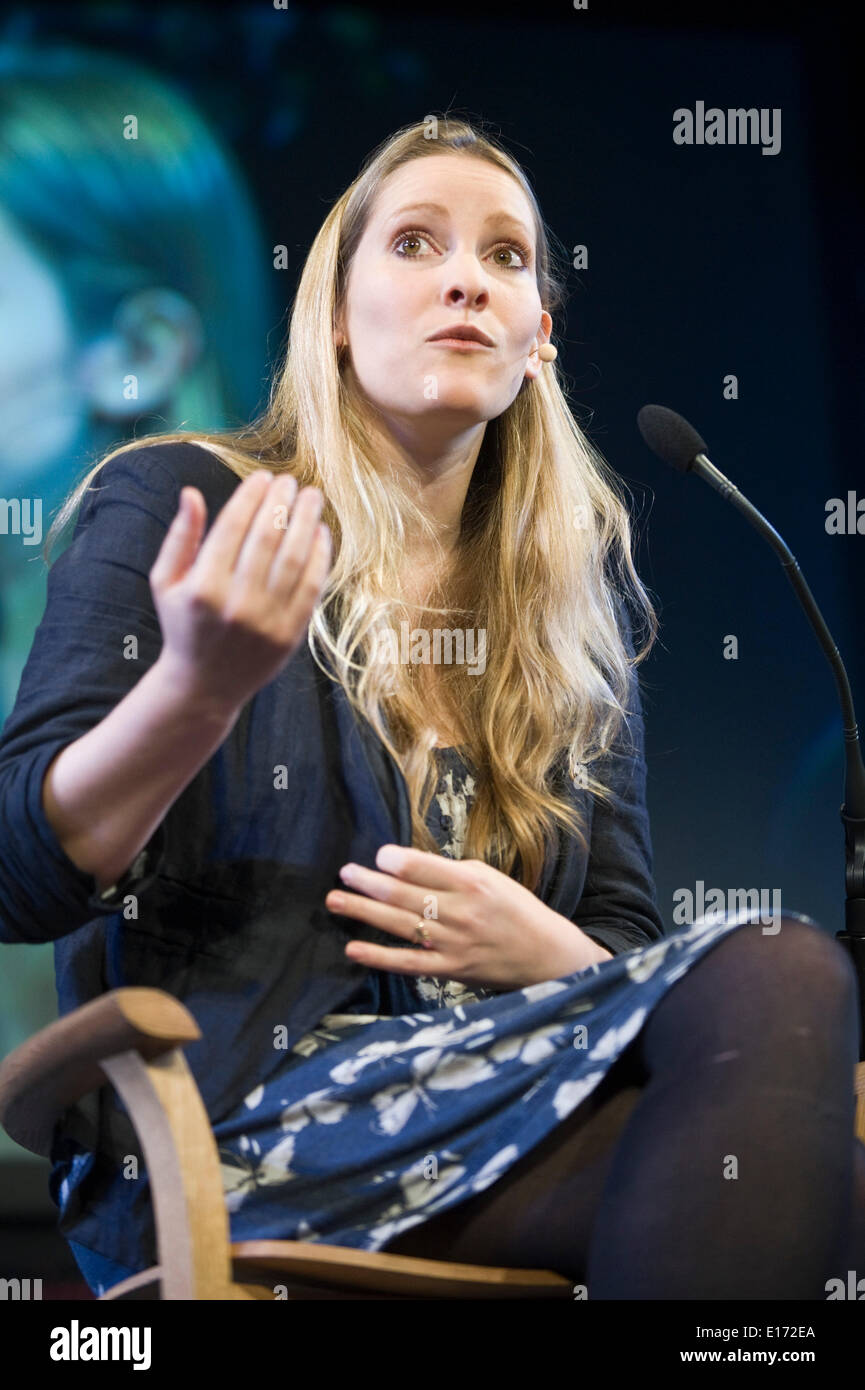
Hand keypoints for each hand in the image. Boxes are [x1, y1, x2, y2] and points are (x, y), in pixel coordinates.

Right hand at [149, 470, 331, 717]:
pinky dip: (320, 556)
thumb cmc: (183, 625)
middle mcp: (236, 603)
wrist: (203, 686)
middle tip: (292, 482)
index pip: (233, 527)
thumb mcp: (166, 582)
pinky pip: (311, 587)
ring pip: (295, 558)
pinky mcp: (289, 635)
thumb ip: (180, 537)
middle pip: (268, 538)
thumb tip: (192, 493)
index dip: (252, 497)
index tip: (264, 477)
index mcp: (202, 586)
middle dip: (282, 503)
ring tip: (312, 498)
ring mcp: (266, 621)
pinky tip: (321, 533)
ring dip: (307, 522)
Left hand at [325, 845, 608, 991]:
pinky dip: (379, 957)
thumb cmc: (517, 910)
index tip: (376, 855)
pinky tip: (353, 949)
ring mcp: (453, 943)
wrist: (547, 956)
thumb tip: (406, 865)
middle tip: (343, 872)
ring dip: (363, 912)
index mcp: (472, 883)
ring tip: (335, 900)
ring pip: (399, 925)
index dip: (395, 860)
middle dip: (368, 882)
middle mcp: (461, 912)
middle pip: (404, 895)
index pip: (424, 867)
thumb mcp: (492, 879)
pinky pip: (408, 963)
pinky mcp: (450, 970)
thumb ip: (451, 872)